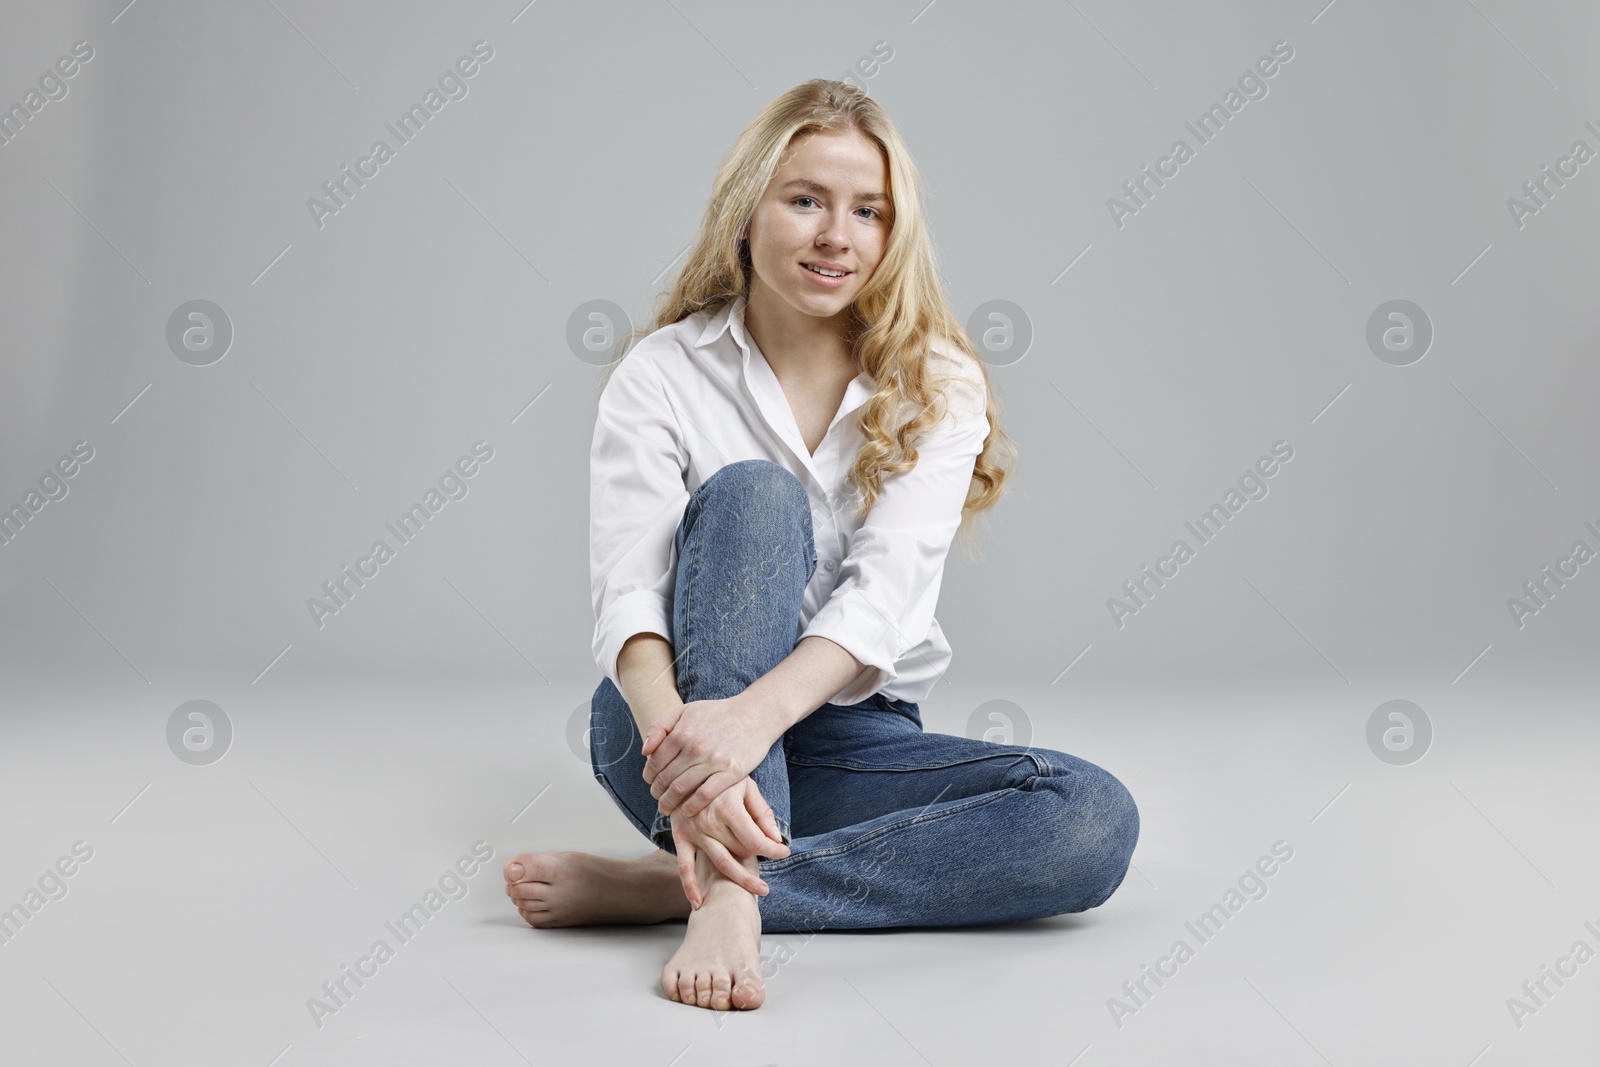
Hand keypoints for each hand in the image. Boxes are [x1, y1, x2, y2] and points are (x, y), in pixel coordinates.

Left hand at [641, 694, 779, 819]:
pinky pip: (705, 795)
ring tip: (667, 807)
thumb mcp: (685, 710)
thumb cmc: (718, 713)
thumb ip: (660, 726)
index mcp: (681, 732)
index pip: (655, 762)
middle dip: (657, 792)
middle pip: (666, 778)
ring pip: (681, 789)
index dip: (649, 776)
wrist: (754, 715)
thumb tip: (644, 751)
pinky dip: (691, 806)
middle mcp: (695, 747)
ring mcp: (713, 761)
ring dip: (670, 802)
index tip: (650, 782)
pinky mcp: (731, 773)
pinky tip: (686, 811)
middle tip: (657, 798)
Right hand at [669, 775, 790, 907]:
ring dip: (741, 880)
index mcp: (728, 807)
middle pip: (741, 853)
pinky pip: (684, 866)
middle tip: (773, 868)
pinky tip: (699, 903)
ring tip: (759, 891)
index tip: (785, 852)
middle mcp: (709, 822)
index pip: (757, 840)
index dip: (774, 850)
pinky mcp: (680, 837)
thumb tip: (776, 839)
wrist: (686, 765)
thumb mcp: (746, 785)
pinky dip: (690, 886)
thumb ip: (762, 812)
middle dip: (761, 862)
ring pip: (721, 863)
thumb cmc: (721, 774)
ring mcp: (693, 831)